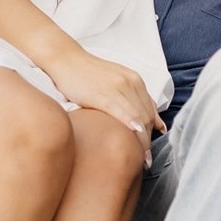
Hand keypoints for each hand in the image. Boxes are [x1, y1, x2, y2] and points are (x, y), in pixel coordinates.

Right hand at [45, 48, 165, 153]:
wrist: (65, 59)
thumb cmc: (87, 75)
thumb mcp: (116, 83)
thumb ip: (133, 99)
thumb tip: (155, 124)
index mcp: (135, 81)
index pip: (151, 112)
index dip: (152, 133)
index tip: (150, 150)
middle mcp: (131, 83)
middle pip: (147, 117)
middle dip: (148, 141)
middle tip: (146, 160)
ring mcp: (117, 87)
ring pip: (137, 117)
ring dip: (142, 141)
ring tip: (142, 159)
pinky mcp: (102, 93)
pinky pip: (120, 111)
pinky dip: (129, 124)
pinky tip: (134, 135)